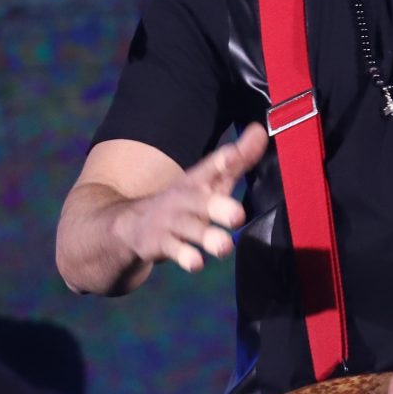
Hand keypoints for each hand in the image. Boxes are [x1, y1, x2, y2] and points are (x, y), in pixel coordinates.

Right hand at [114, 125, 268, 274]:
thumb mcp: (210, 181)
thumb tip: (261, 130)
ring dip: (207, 237)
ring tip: (224, 247)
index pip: (212, 167)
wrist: (131, 225)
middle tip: (237, 215)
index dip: (224, 161)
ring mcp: (170, 221)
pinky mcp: (159, 243)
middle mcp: (184, 198)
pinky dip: (185, 257)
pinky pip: (173, 251)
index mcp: (198, 181)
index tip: (234, 154)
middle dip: (218, 206)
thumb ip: (238, 159)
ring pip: (190, 229)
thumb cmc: (186, 202)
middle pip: (200, 200)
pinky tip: (196, 263)